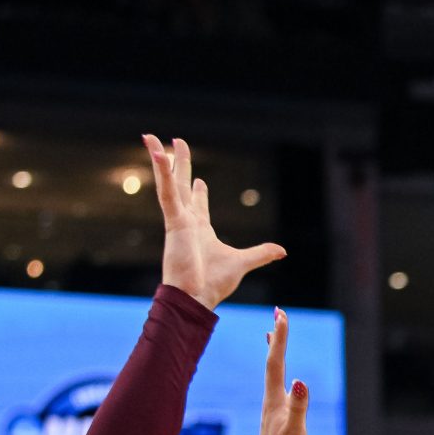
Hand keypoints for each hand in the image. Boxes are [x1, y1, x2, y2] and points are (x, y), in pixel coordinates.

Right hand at [144, 134, 284, 307]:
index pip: (197, 204)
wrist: (196, 297)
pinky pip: (166, 192)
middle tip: (174, 143)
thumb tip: (282, 251)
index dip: (198, 191)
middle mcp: (186, 222)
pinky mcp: (173, 221)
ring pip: (168, 183)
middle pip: (180, 185)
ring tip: (151, 137)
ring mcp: (177, 220)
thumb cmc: (213, 284)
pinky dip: (162, 173)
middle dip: (179, 164)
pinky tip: (159, 153)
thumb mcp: (243, 262)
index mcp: (199, 229)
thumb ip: (261, 253)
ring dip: (160, 159)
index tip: (198, 179)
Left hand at [253, 308, 307, 434]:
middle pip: (272, 362)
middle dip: (276, 337)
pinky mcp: (277, 416)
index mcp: (275, 399)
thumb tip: (300, 380)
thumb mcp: (295, 431)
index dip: (279, 338)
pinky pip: (277, 385)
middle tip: (278, 314)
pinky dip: (278, 371)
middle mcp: (271, 399)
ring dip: (274, 351)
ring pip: (273, 372)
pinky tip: (281, 376)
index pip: (276, 362)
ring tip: (272, 335)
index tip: (281, 314)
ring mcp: (274, 408)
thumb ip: (298, 406)